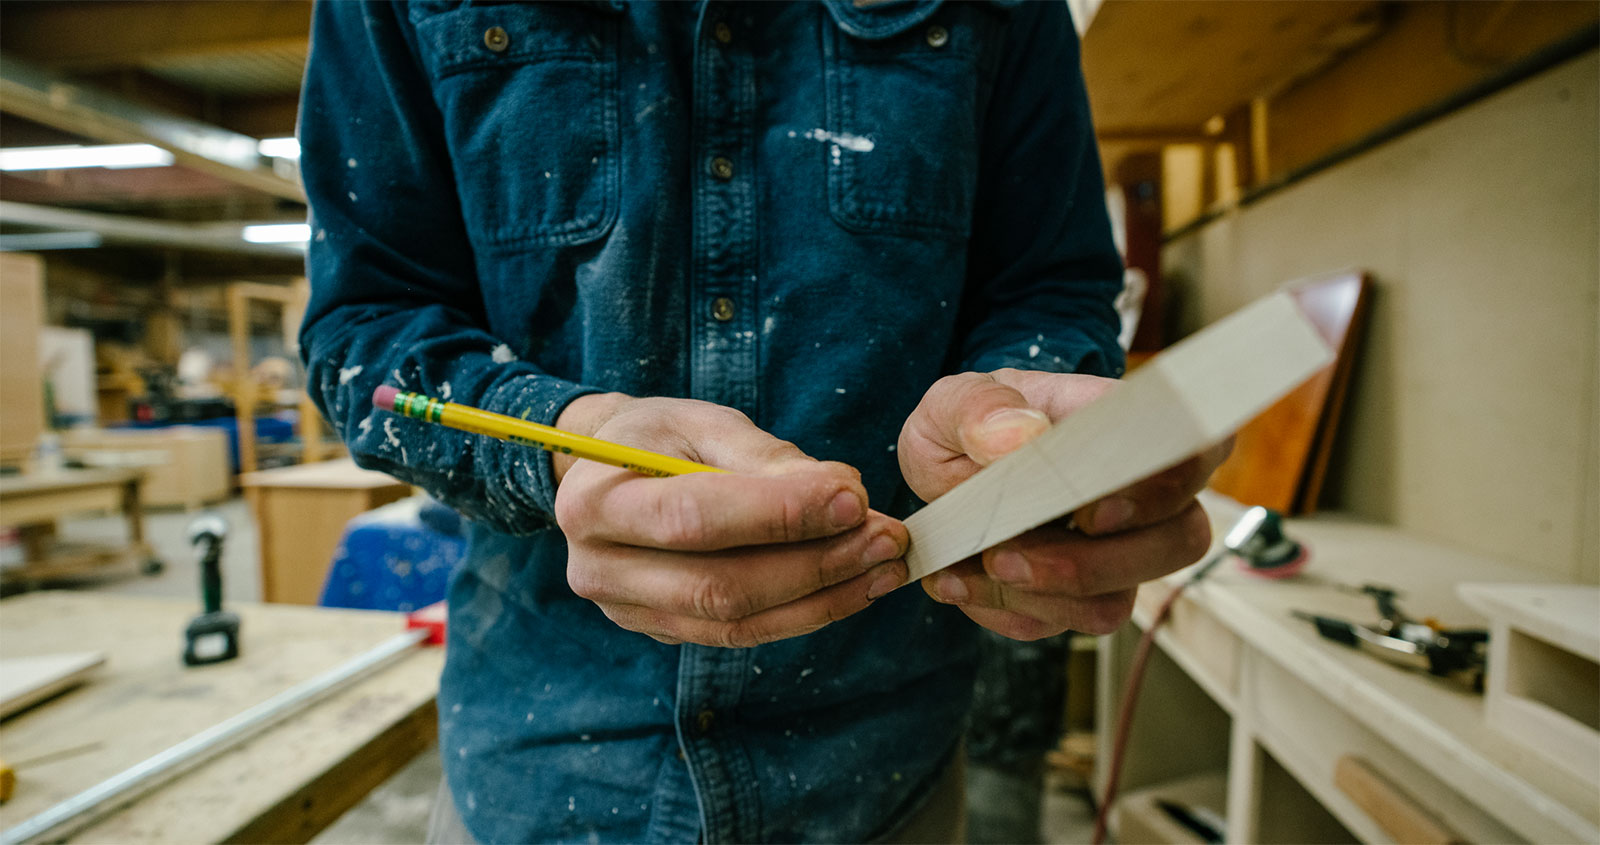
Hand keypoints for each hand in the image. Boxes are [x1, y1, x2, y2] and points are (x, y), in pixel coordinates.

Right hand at [553, 394, 908, 646]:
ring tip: (884, 565)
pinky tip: (854, 585)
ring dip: (823, 597)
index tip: (853, 499)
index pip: (695, 518)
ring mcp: (628, 612)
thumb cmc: (658, 438)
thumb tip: (843, 493)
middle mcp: (599, 568)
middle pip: (719, 584)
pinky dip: (806, 613)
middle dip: (814, 563)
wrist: (607, 474)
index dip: (779, 514)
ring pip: (737, 621)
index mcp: (594, 500)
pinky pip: (742, 635)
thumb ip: (767, 457)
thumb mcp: (702, 422)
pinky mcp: (663, 632)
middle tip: (886, 538)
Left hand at [897, 369, 1229, 639]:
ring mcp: (1117, 553)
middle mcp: (1143, 496)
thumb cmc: (971, 425)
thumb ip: (980, 408)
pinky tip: (956, 580)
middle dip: (1092, 564)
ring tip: (969, 568)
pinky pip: (1057, 623)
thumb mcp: (953, 402)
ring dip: (1036, 596)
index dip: (1164, 488)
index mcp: (1126, 428)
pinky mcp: (1079, 597)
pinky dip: (1001, 609)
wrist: (946, 473)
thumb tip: (1021, 435)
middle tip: (1003, 557)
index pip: (1196, 449)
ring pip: (1115, 602)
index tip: (1089, 512)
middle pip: (1178, 542)